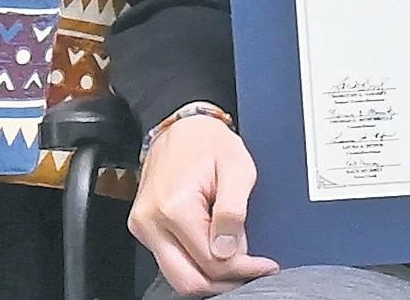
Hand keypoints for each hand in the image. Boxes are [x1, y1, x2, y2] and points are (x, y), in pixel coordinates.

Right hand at [130, 107, 277, 293]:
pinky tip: (217, 251)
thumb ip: (233, 212)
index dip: (243, 269)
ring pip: (177, 277)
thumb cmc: (209, 143)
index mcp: (173, 207)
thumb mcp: (237, 170)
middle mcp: (150, 222)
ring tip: (237, 261)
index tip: (265, 266)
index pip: (210, 262)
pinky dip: (195, 265)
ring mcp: (143, 227)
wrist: (182, 127)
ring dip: (209, 277)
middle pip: (188, 281)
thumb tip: (229, 252)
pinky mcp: (143, 229)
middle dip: (224, 283)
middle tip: (252, 272)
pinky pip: (170, 262)